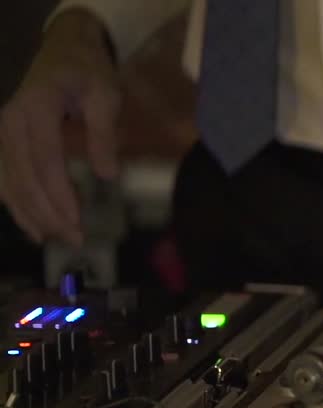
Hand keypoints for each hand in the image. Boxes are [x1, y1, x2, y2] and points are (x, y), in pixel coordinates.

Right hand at [0, 9, 121, 245]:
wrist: (64, 48)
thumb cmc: (88, 72)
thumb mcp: (106, 95)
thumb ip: (104, 133)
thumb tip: (107, 176)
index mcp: (36, 107)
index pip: (45, 160)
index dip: (58, 195)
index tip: (76, 222)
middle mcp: (10, 120)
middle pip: (24, 176)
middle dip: (48, 213)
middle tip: (75, 239)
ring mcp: (2, 129)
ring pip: (9, 180)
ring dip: (30, 213)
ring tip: (55, 239)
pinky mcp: (3, 138)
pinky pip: (4, 175)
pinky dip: (15, 202)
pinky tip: (33, 225)